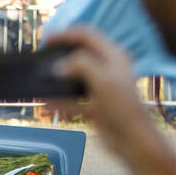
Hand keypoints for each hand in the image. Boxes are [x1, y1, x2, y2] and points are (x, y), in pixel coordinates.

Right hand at [47, 27, 152, 160]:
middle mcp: (108, 69)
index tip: (46, 39)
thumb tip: (58, 66)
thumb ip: (79, 65)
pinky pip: (74, 100)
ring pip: (75, 77)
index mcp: (114, 56)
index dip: (65, 34)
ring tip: (42, 80)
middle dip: (60, 55)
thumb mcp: (102, 79)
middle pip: (80, 54)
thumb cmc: (122, 107)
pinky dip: (60, 100)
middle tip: (42, 57)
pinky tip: (46, 102)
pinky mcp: (96, 106)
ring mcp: (102, 88)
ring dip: (58, 79)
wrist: (133, 140)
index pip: (87, 35)